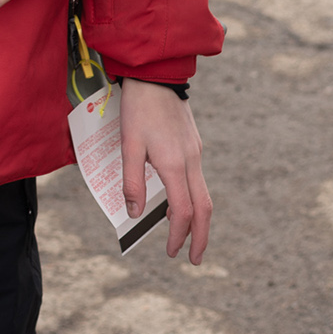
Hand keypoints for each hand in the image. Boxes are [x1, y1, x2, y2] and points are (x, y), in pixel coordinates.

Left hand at [120, 78, 210, 264]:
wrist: (156, 75)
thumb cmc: (138, 108)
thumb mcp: (128, 145)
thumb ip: (132, 181)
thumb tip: (136, 213)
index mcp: (174, 164)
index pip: (182, 211)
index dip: (177, 235)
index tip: (171, 251)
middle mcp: (191, 160)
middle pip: (204, 208)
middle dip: (201, 236)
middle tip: (194, 258)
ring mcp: (195, 151)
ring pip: (203, 193)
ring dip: (198, 218)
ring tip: (188, 235)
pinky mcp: (193, 143)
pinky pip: (197, 178)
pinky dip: (193, 197)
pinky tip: (178, 200)